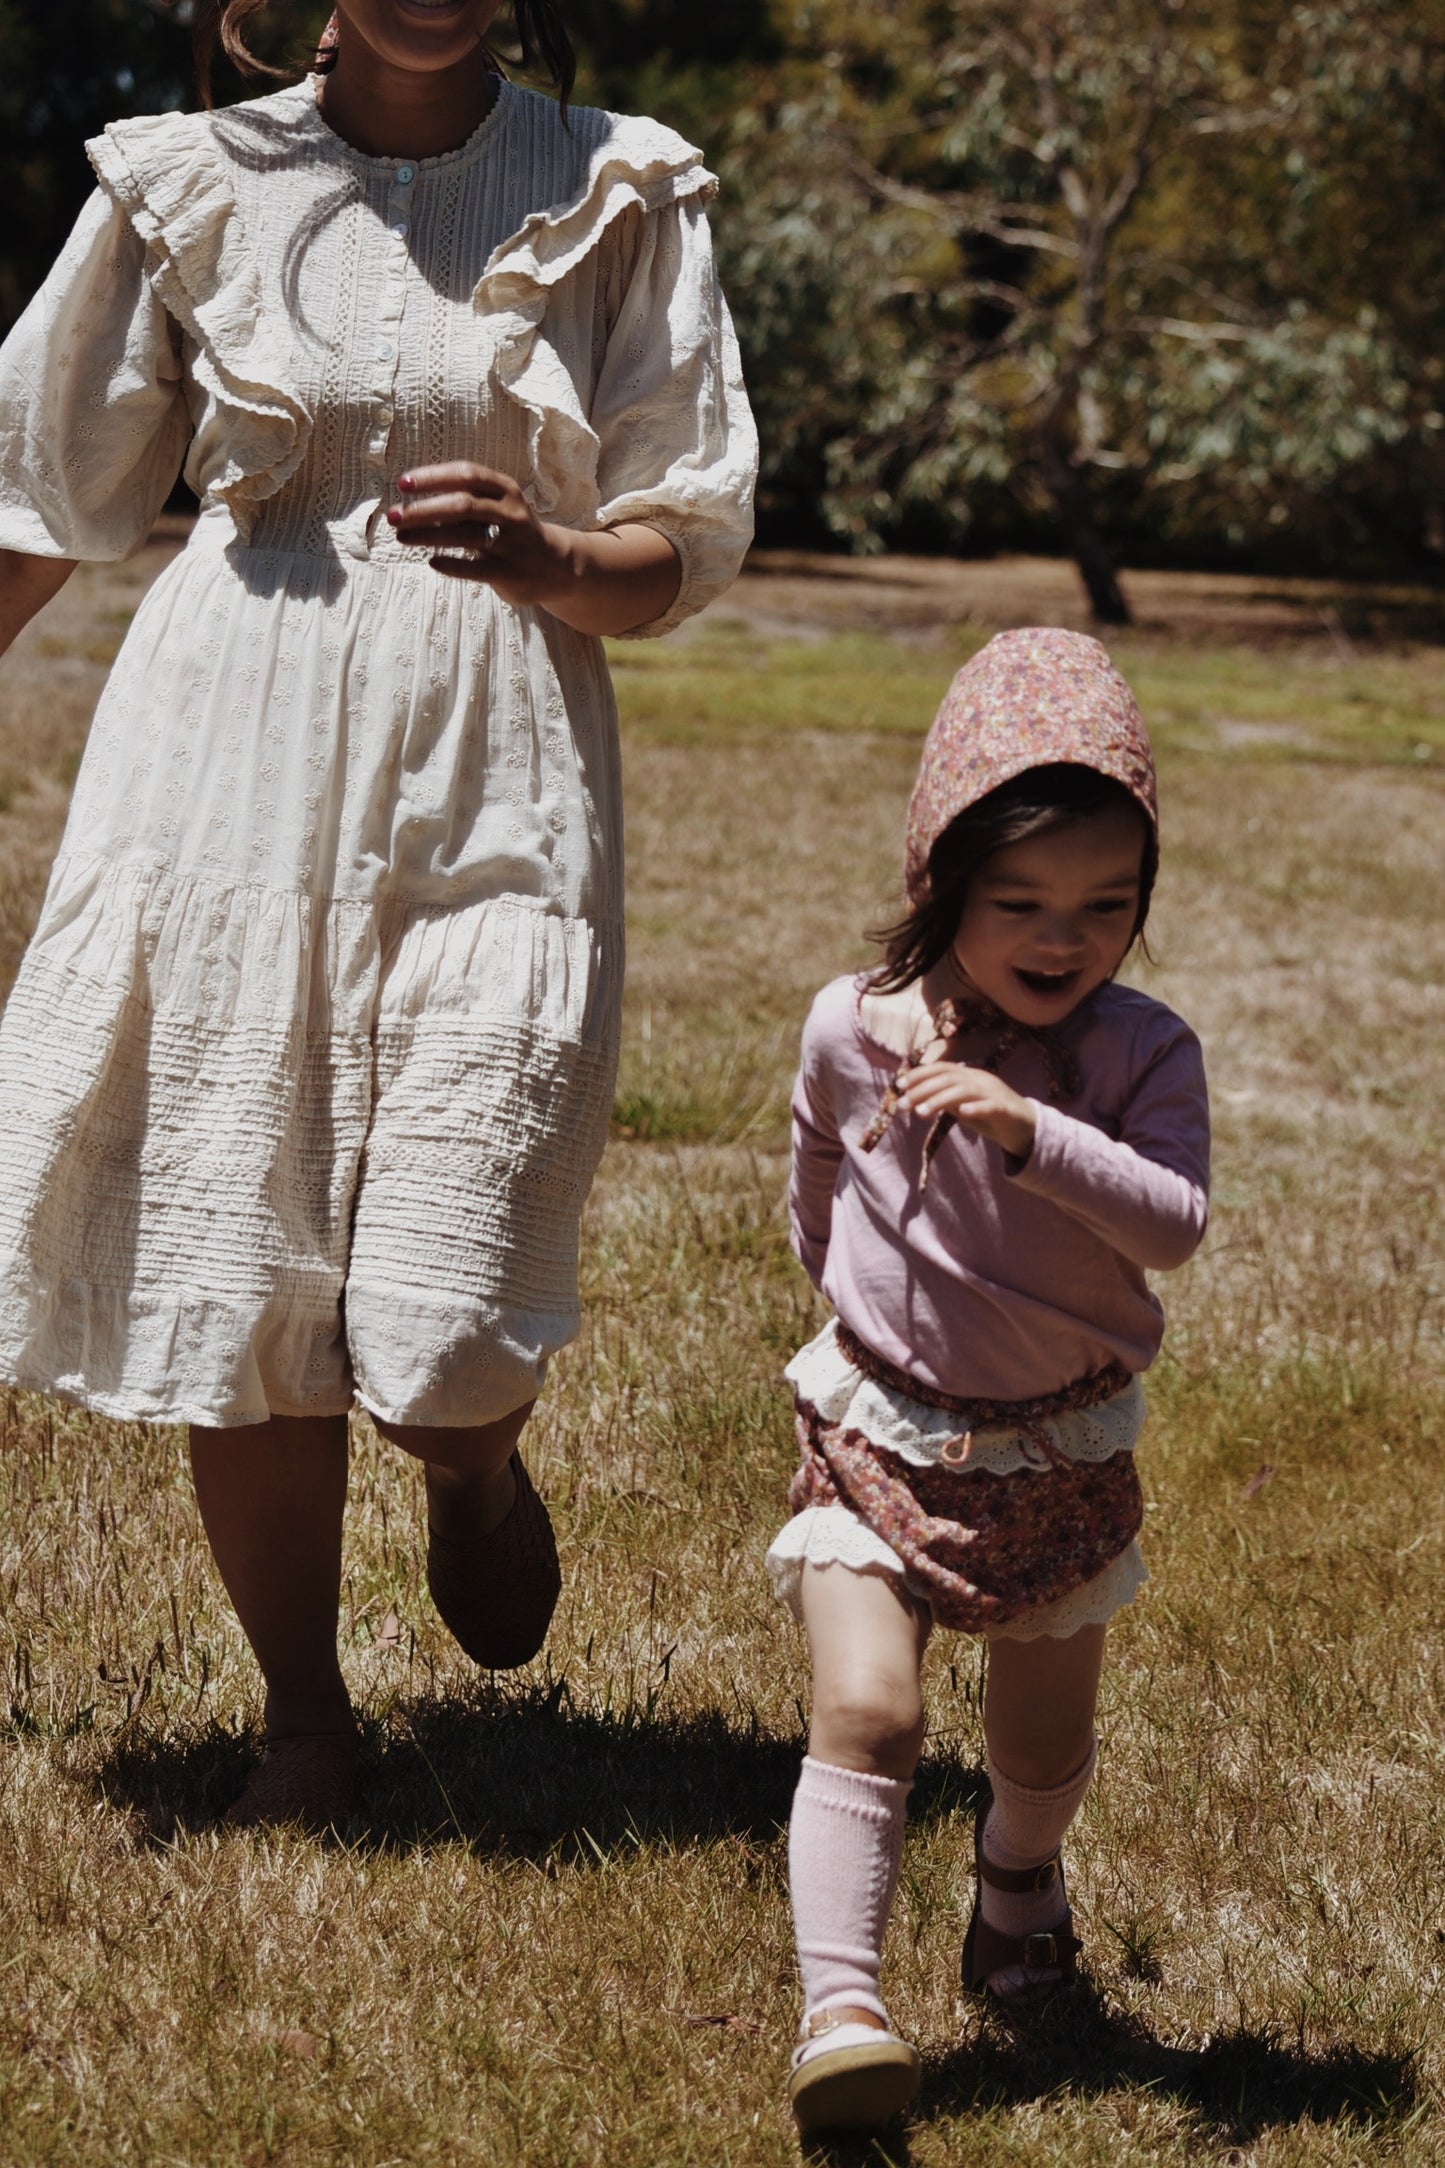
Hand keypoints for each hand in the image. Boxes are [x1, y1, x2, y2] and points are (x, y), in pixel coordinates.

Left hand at [387, 462, 566, 600]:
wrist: (555, 565)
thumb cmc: (511, 529)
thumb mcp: (497, 503)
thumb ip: (465, 496)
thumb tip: (412, 497)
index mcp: (505, 489)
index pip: (465, 474)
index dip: (432, 477)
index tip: (403, 484)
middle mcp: (511, 513)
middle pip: (461, 506)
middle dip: (423, 510)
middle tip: (393, 516)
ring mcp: (512, 544)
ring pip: (464, 537)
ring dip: (428, 536)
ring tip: (401, 537)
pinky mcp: (511, 573)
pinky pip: (475, 570)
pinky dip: (451, 565)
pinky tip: (431, 561)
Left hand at [897, 1061, 1036, 1160]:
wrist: (1027, 1127)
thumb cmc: (992, 1116)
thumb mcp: (964, 1106)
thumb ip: (946, 1100)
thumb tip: (919, 1098)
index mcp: (970, 1076)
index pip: (942, 1068)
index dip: (920, 1074)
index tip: (900, 1085)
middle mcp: (981, 1080)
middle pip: (948, 1078)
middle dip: (922, 1090)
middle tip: (902, 1105)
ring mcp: (994, 1093)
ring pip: (964, 1091)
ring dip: (939, 1100)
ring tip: (920, 1113)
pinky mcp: (1006, 1110)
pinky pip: (990, 1106)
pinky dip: (976, 1108)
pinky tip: (962, 1113)